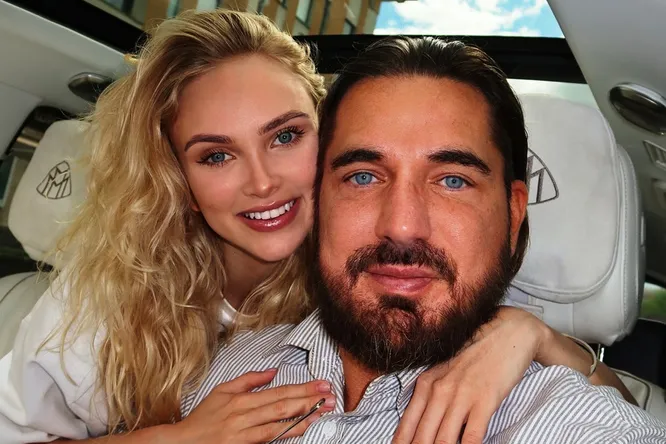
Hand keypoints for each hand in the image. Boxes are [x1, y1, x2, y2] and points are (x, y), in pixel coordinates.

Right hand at [171, 369, 334, 443]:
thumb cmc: (202, 419)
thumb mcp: (222, 391)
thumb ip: (249, 380)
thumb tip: (273, 371)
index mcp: (240, 400)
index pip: (277, 392)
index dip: (301, 388)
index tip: (321, 384)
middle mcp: (243, 416)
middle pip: (282, 407)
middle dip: (308, 401)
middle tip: (330, 396)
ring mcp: (243, 434)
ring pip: (278, 426)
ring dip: (303, 419)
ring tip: (323, 414)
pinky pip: (268, 441)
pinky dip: (286, 435)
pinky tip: (301, 431)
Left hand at [392, 306, 547, 443]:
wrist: (508, 332)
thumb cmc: (477, 355)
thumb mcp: (446, 372)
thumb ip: (431, 396)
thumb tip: (421, 426)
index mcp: (426, 384)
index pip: (407, 426)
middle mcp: (439, 390)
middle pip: (423, 437)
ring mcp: (462, 395)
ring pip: (444, 441)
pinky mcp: (485, 400)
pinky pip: (472, 436)